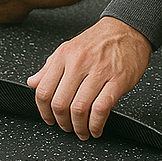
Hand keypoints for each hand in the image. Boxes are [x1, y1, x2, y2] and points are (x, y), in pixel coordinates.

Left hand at [27, 17, 150, 139]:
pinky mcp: (118, 80)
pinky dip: (96, 124)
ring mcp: (99, 72)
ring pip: (79, 109)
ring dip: (79, 127)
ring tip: (82, 131)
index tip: (49, 119)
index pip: (44, 90)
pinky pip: (101, 109)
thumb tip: (32, 83)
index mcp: (64, 55)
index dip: (44, 111)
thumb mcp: (69, 48)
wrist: (128, 29)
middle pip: (60, 103)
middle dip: (62, 123)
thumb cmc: (100, 40)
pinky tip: (96, 128)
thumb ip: (49, 67)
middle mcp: (79, 63)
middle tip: (67, 127)